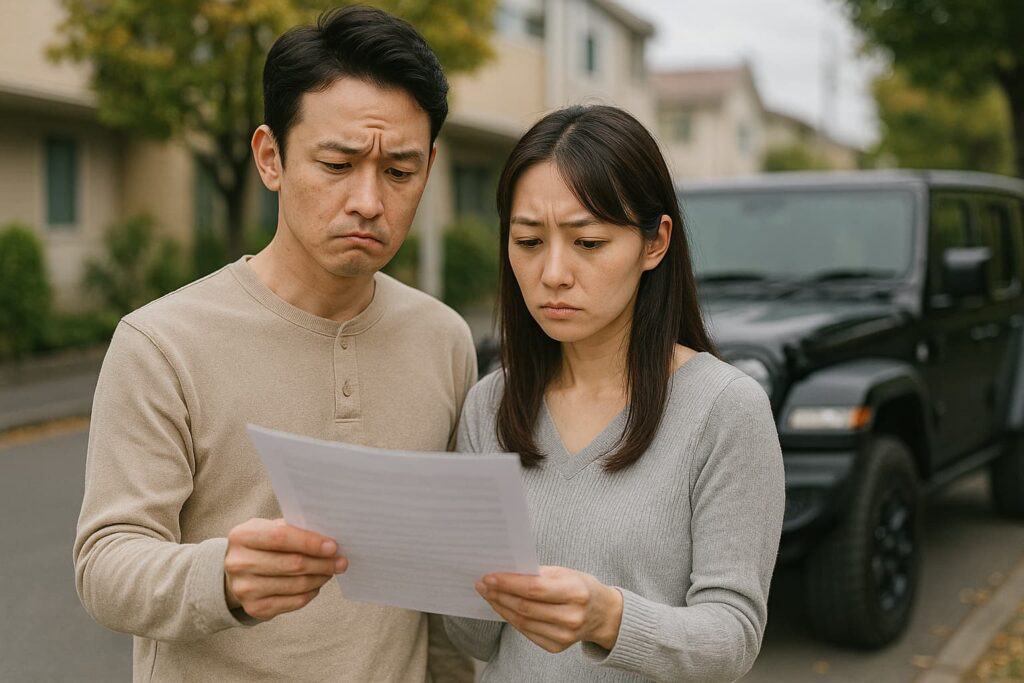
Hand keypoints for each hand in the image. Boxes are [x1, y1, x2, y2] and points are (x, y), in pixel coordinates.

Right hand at [224, 518, 346, 620]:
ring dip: (320, 578)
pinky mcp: (255, 608)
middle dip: (322, 563)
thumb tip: (328, 540)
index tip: (333, 546)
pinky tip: (317, 584)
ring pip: (296, 585)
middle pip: (292, 564)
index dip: (310, 543)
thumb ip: (294, 529)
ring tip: (330, 571)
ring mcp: (245, 589)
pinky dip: (311, 592)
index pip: (281, 538)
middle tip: (340, 561)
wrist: (235, 572)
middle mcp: (239, 563)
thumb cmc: (261, 544)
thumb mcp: (269, 528)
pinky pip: (294, 602)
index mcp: (242, 536)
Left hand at [476, 566, 623, 652]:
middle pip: (525, 607)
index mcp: (575, 592)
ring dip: (500, 606)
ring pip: (522, 621)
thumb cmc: (581, 587)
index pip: (534, 589)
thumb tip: (506, 572)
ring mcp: (564, 635)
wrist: (603, 615)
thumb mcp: (566, 572)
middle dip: (499, 594)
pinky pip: (526, 632)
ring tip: (488, 594)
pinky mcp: (556, 646)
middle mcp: (571, 617)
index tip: (489, 576)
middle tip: (483, 584)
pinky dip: (511, 618)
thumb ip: (538, 573)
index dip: (508, 583)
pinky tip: (502, 607)